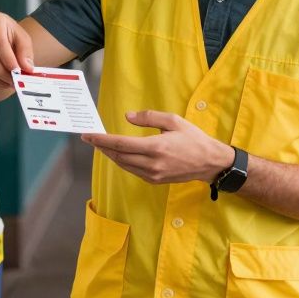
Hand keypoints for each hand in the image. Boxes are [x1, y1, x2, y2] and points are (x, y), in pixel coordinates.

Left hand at [81, 111, 232, 184]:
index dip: (102, 140)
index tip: (89, 135)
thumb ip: (149, 117)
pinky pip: (133, 171)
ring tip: (102, 145)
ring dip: (111, 155)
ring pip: (124, 165)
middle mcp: (153, 164)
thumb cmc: (193, 139)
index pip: (121, 144)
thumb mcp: (174, 121)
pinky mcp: (155, 180)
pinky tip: (119, 154)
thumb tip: (127, 117)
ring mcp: (153, 175)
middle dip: (102, 147)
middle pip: (119, 156)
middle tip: (91, 138)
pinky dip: (123, 162)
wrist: (209, 162)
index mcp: (156, 148)